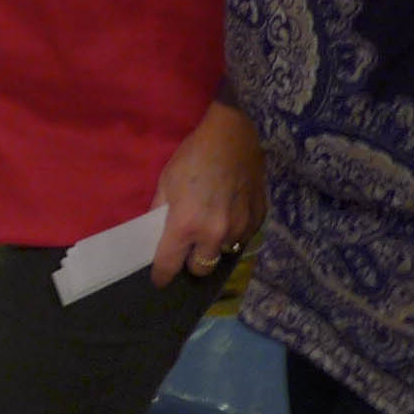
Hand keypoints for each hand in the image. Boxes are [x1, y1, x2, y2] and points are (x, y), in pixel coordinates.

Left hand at [150, 103, 264, 285]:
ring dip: (215, 246)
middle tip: (188, 245)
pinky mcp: (258, 219)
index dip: (162, 275)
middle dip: (192, 261)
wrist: (233, 135)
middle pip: (201, 268)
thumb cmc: (194, 155)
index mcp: (186, 225)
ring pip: (223, 254)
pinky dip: (234, 232)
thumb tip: (155, 233)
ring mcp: (240, 228)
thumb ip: (160, 211)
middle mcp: (214, 233)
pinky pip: (242, 238)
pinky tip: (229, 213)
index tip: (160, 279)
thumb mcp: (166, 182)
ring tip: (211, 224)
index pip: (170, 265)